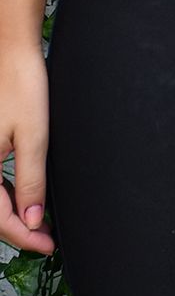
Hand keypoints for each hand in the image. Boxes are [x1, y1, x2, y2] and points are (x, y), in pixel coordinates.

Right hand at [0, 42, 54, 253]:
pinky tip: (23, 198)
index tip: (47, 244)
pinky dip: (5, 193)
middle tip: (46, 238)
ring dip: (12, 212)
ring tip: (39, 222)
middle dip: (18, 228)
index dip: (24, 236)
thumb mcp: (34, 137)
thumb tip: (33, 220)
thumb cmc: (22, 85)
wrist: (12, 51)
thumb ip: (31, 182)